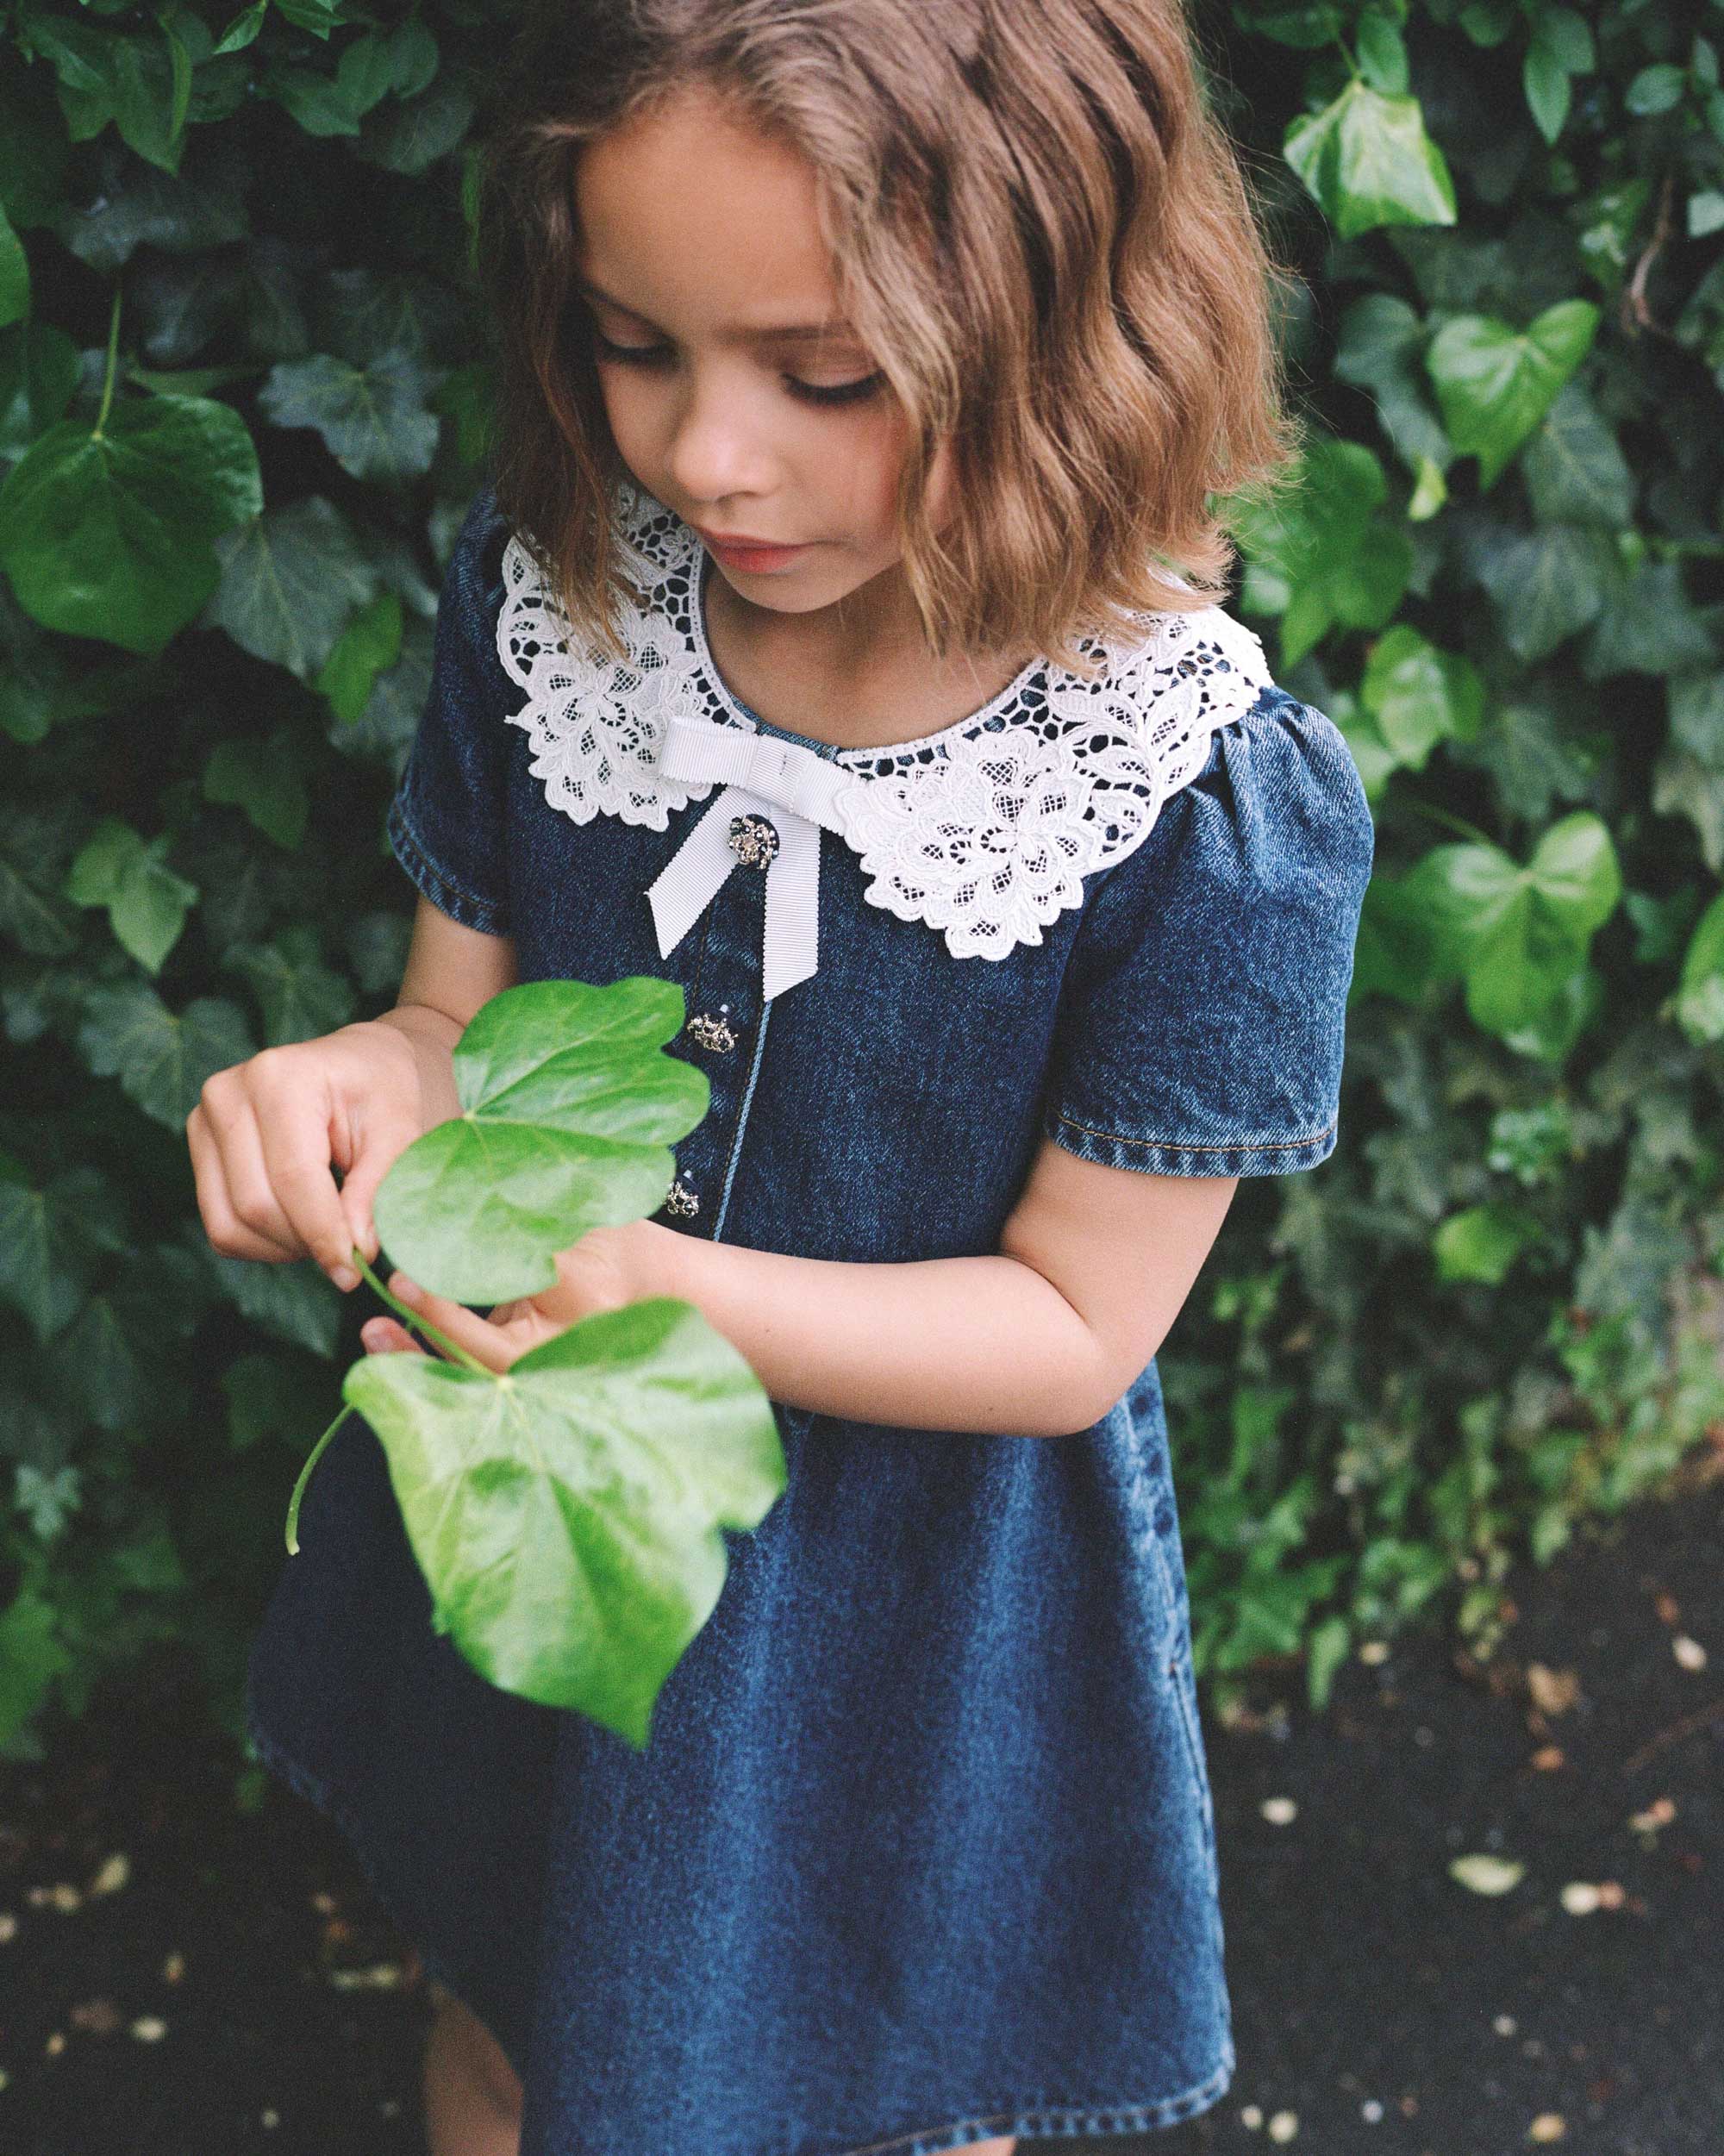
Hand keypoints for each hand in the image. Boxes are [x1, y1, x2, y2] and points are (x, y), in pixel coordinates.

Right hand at [187, 1019, 446, 1288]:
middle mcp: (228, 1093)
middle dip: (307, 1243)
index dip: (324, 1233)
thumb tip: (354, 1250)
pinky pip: (220, 1224)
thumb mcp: (401, 1132)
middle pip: (256, 1205)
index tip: (354, 1270)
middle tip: (350, 1253)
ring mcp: (204, 1120)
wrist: (360, 1063)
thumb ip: (377, 1191)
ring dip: (284, 1248)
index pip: (293, 1177)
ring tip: (329, 1234)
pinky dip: (262, 1244)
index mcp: (281, 1077)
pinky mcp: (200, 1148)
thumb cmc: (386, 1091)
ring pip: (230, 1223)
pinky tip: (301, 1225)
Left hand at [360, 1219, 684, 1374]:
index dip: (440, 1311)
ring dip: (418, 1352)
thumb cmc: (625, 1260)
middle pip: (465, 1371)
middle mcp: (539, 1369)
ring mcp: (529, 1368)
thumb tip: (457, 1216)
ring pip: (462, 1371)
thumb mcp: (578, 1248)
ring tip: (374, 1333)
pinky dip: (436, 1345)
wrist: (666, 1286)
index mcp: (555, 1346)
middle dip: (416, 1351)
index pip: (485, 1338)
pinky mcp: (520, 1356)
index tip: (402, 1282)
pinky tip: (402, 1329)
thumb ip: (521, 1243)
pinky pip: (470, 1360)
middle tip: (373, 1328)